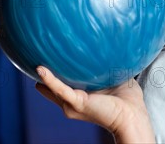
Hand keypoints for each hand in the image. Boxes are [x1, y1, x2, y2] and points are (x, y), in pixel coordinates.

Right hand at [35, 66, 154, 142]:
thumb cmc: (128, 100)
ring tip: (32, 64)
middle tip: (33, 64)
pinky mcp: (77, 103)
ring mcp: (73, 104)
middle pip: (53, 90)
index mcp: (83, 97)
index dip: (53, 79)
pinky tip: (40, 70)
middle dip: (43, 80)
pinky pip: (60, 89)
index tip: (44, 67)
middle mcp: (74, 103)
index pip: (63, 88)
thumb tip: (112, 48)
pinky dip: (50, 80)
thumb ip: (109, 67)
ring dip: (43, 77)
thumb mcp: (115, 79)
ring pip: (53, 88)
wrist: (132, 116)